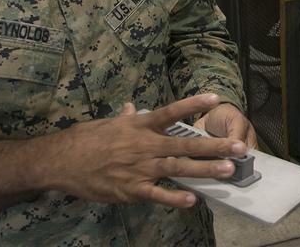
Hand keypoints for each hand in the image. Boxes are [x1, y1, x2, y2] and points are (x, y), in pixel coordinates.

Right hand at [38, 93, 246, 207]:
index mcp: (138, 126)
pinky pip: (156, 194)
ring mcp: (138, 168)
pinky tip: (192, 200)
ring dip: (204, 169)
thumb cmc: (84, 140)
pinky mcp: (130, 189)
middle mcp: (143, 144)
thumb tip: (131, 107)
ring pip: (177, 167)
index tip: (215, 98)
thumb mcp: (107, 123)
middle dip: (213, 146)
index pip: (170, 112)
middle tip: (239, 147)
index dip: (192, 104)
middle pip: (183, 143)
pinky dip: (174, 197)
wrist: (60, 161)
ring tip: (228, 170)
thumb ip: (125, 118)